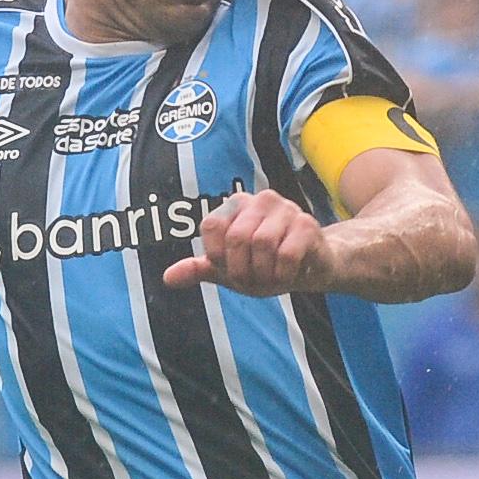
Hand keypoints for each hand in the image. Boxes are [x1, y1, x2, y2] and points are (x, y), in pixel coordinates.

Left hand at [162, 190, 326, 296]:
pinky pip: (286, 254)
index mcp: (236, 205)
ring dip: (264, 273)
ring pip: (262, 244)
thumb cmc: (266, 266)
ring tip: (272, 276)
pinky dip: (283, 274)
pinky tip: (289, 275)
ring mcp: (286, 208)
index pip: (212, 225)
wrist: (311, 269)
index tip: (231, 267)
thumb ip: (199, 270)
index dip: (218, 256)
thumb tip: (167, 278)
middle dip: (242, 269)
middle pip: (236, 237)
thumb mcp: (228, 270)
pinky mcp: (307, 224)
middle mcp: (260, 199)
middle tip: (254, 279)